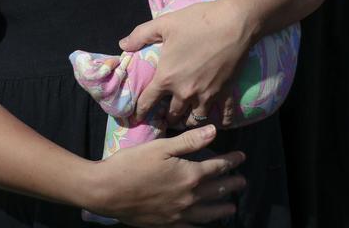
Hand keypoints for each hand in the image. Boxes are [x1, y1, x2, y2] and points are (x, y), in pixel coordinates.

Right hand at [86, 125, 246, 227]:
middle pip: (216, 190)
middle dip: (231, 185)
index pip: (217, 167)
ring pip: (208, 213)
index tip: (242, 157)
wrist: (106, 191)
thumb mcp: (161, 147)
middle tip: (242, 182)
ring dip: (222, 208)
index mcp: (189, 175)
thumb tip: (214, 131)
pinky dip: (200, 226)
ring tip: (231, 208)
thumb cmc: (132, 164)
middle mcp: (188, 197)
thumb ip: (189, 141)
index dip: (231, 161)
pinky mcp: (166, 224)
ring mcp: (178, 214)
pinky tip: (204, 226)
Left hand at [120, 0, 252, 125]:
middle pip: (173, 115)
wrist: (234, 22)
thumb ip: (140, 35)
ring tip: (187, 120)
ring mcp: (207, 95)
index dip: (139, 111)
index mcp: (167, 78)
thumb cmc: (197, 21)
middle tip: (164, 119)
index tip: (136, 118)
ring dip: (189, 121)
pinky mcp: (226, 92)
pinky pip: (223, 114)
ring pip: (195, 119)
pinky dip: (221, 120)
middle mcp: (185, 92)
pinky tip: (220, 123)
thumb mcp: (164, 24)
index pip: (147, 101)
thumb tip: (122, 45)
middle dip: (167, 118)